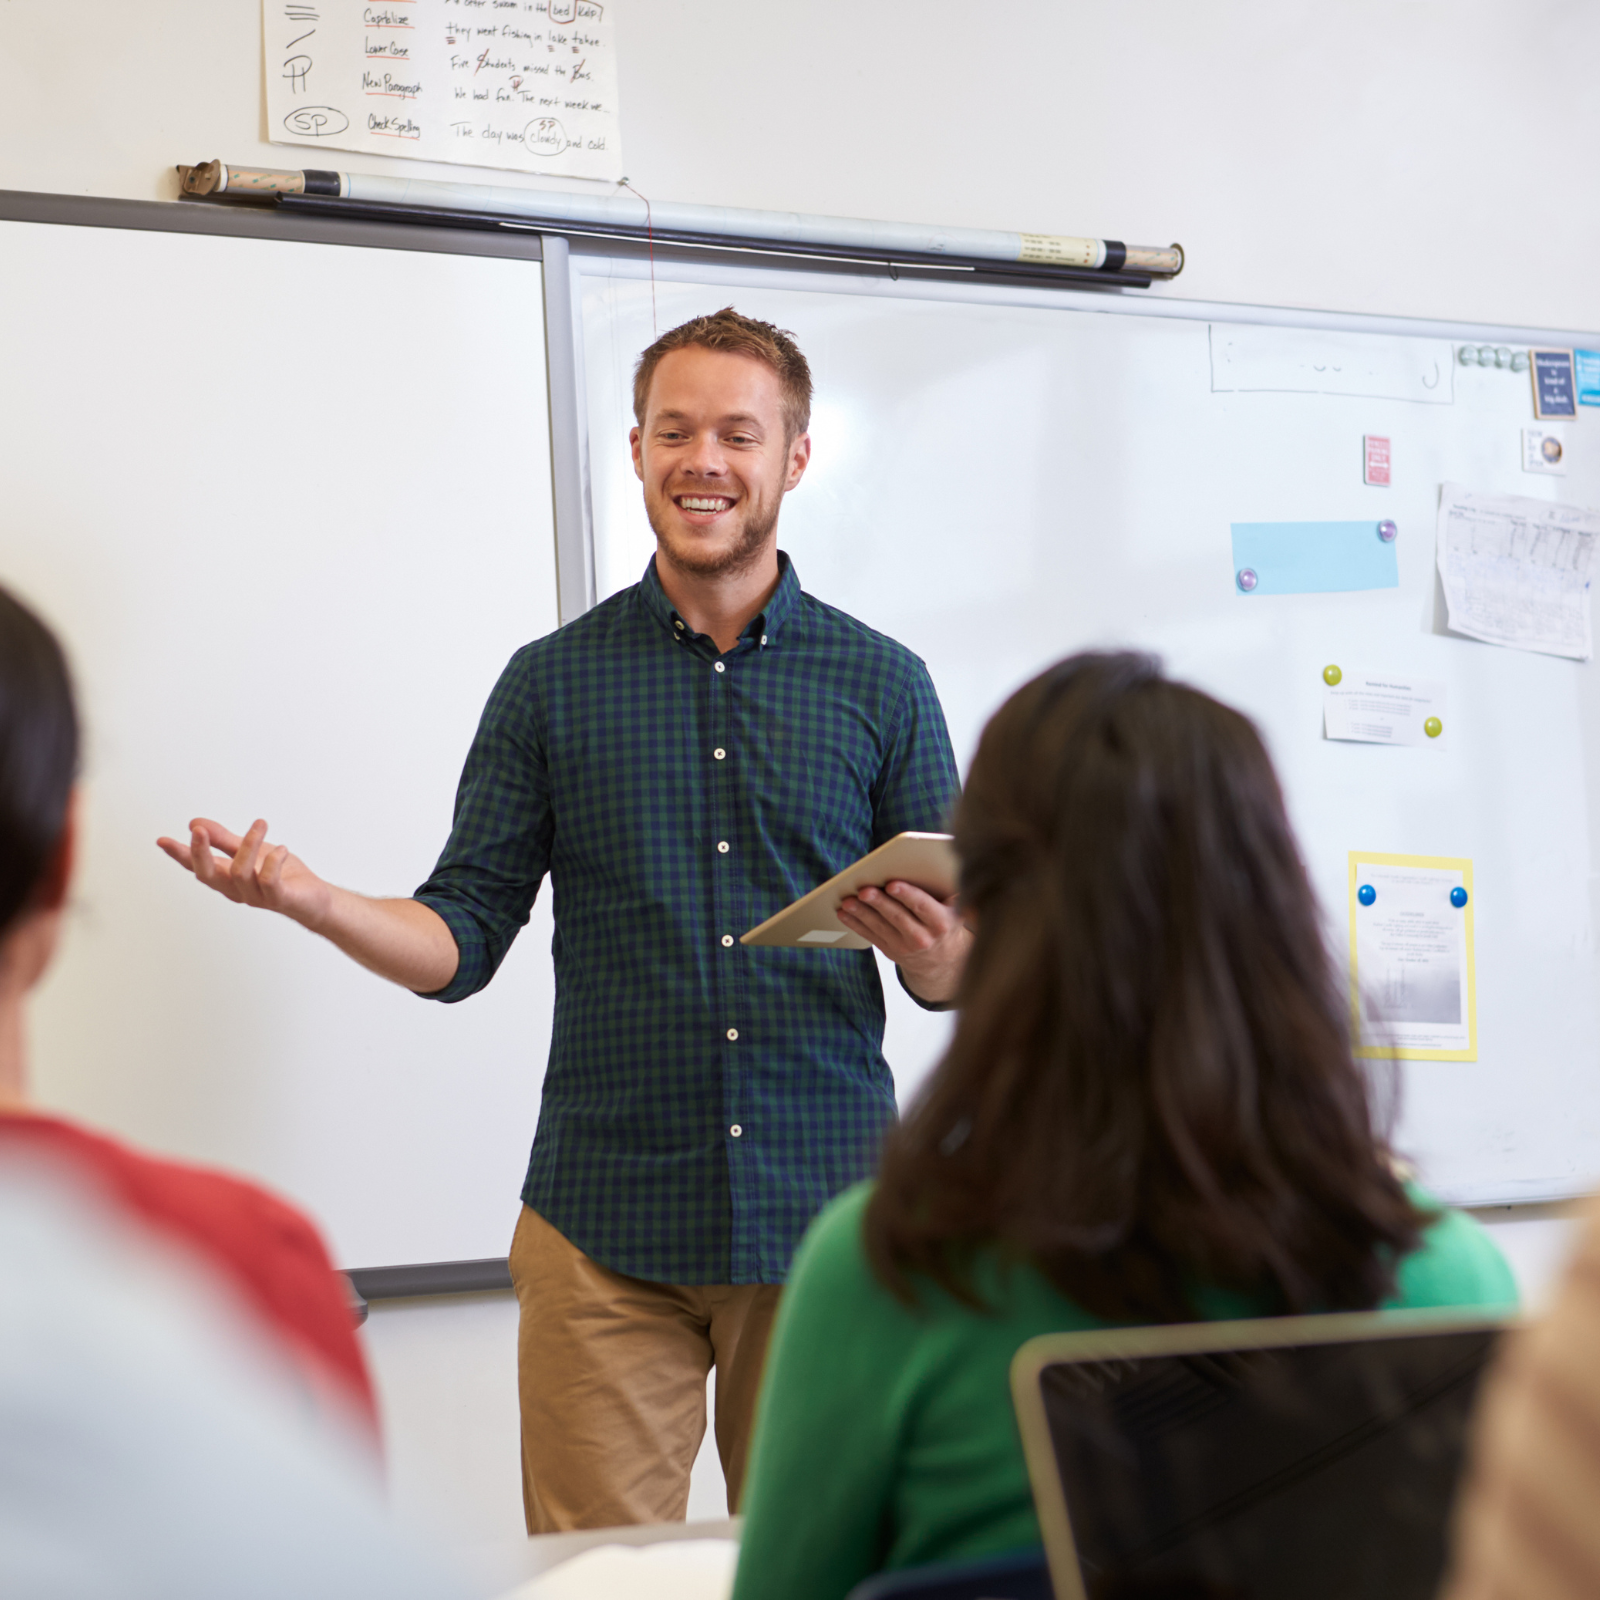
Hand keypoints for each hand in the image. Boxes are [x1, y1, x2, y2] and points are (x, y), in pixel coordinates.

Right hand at [157, 817, 332, 929]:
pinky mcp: (279, 898)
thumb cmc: (283, 875)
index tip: (162, 840)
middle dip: (201, 852)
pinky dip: (272, 861)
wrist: (315, 899)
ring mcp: (256, 896)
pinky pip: (269, 881)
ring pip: (241, 871)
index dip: (180, 854)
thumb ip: (224, 839)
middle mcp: (236, 889)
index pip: (197, 866)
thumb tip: (194, 823)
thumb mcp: (251, 850)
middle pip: (208, 875)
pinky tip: (281, 849)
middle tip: (198, 830)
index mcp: (227, 877)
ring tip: (261, 825)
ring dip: (249, 843)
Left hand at [836, 880, 970, 1005]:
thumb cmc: (944, 921)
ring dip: (861, 913)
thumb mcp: (954, 909)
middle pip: (898, 917)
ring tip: (848, 900)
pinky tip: (844, 913)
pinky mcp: (889, 951)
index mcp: (942, 922)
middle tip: (864, 890)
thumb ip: (947, 892)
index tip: (892, 884)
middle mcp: (923, 937)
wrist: (940, 959)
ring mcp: (904, 947)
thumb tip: (934, 867)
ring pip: (880, 926)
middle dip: (879, 902)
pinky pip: (870, 935)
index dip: (907, 895)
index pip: (922, 906)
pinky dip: (855, 924)